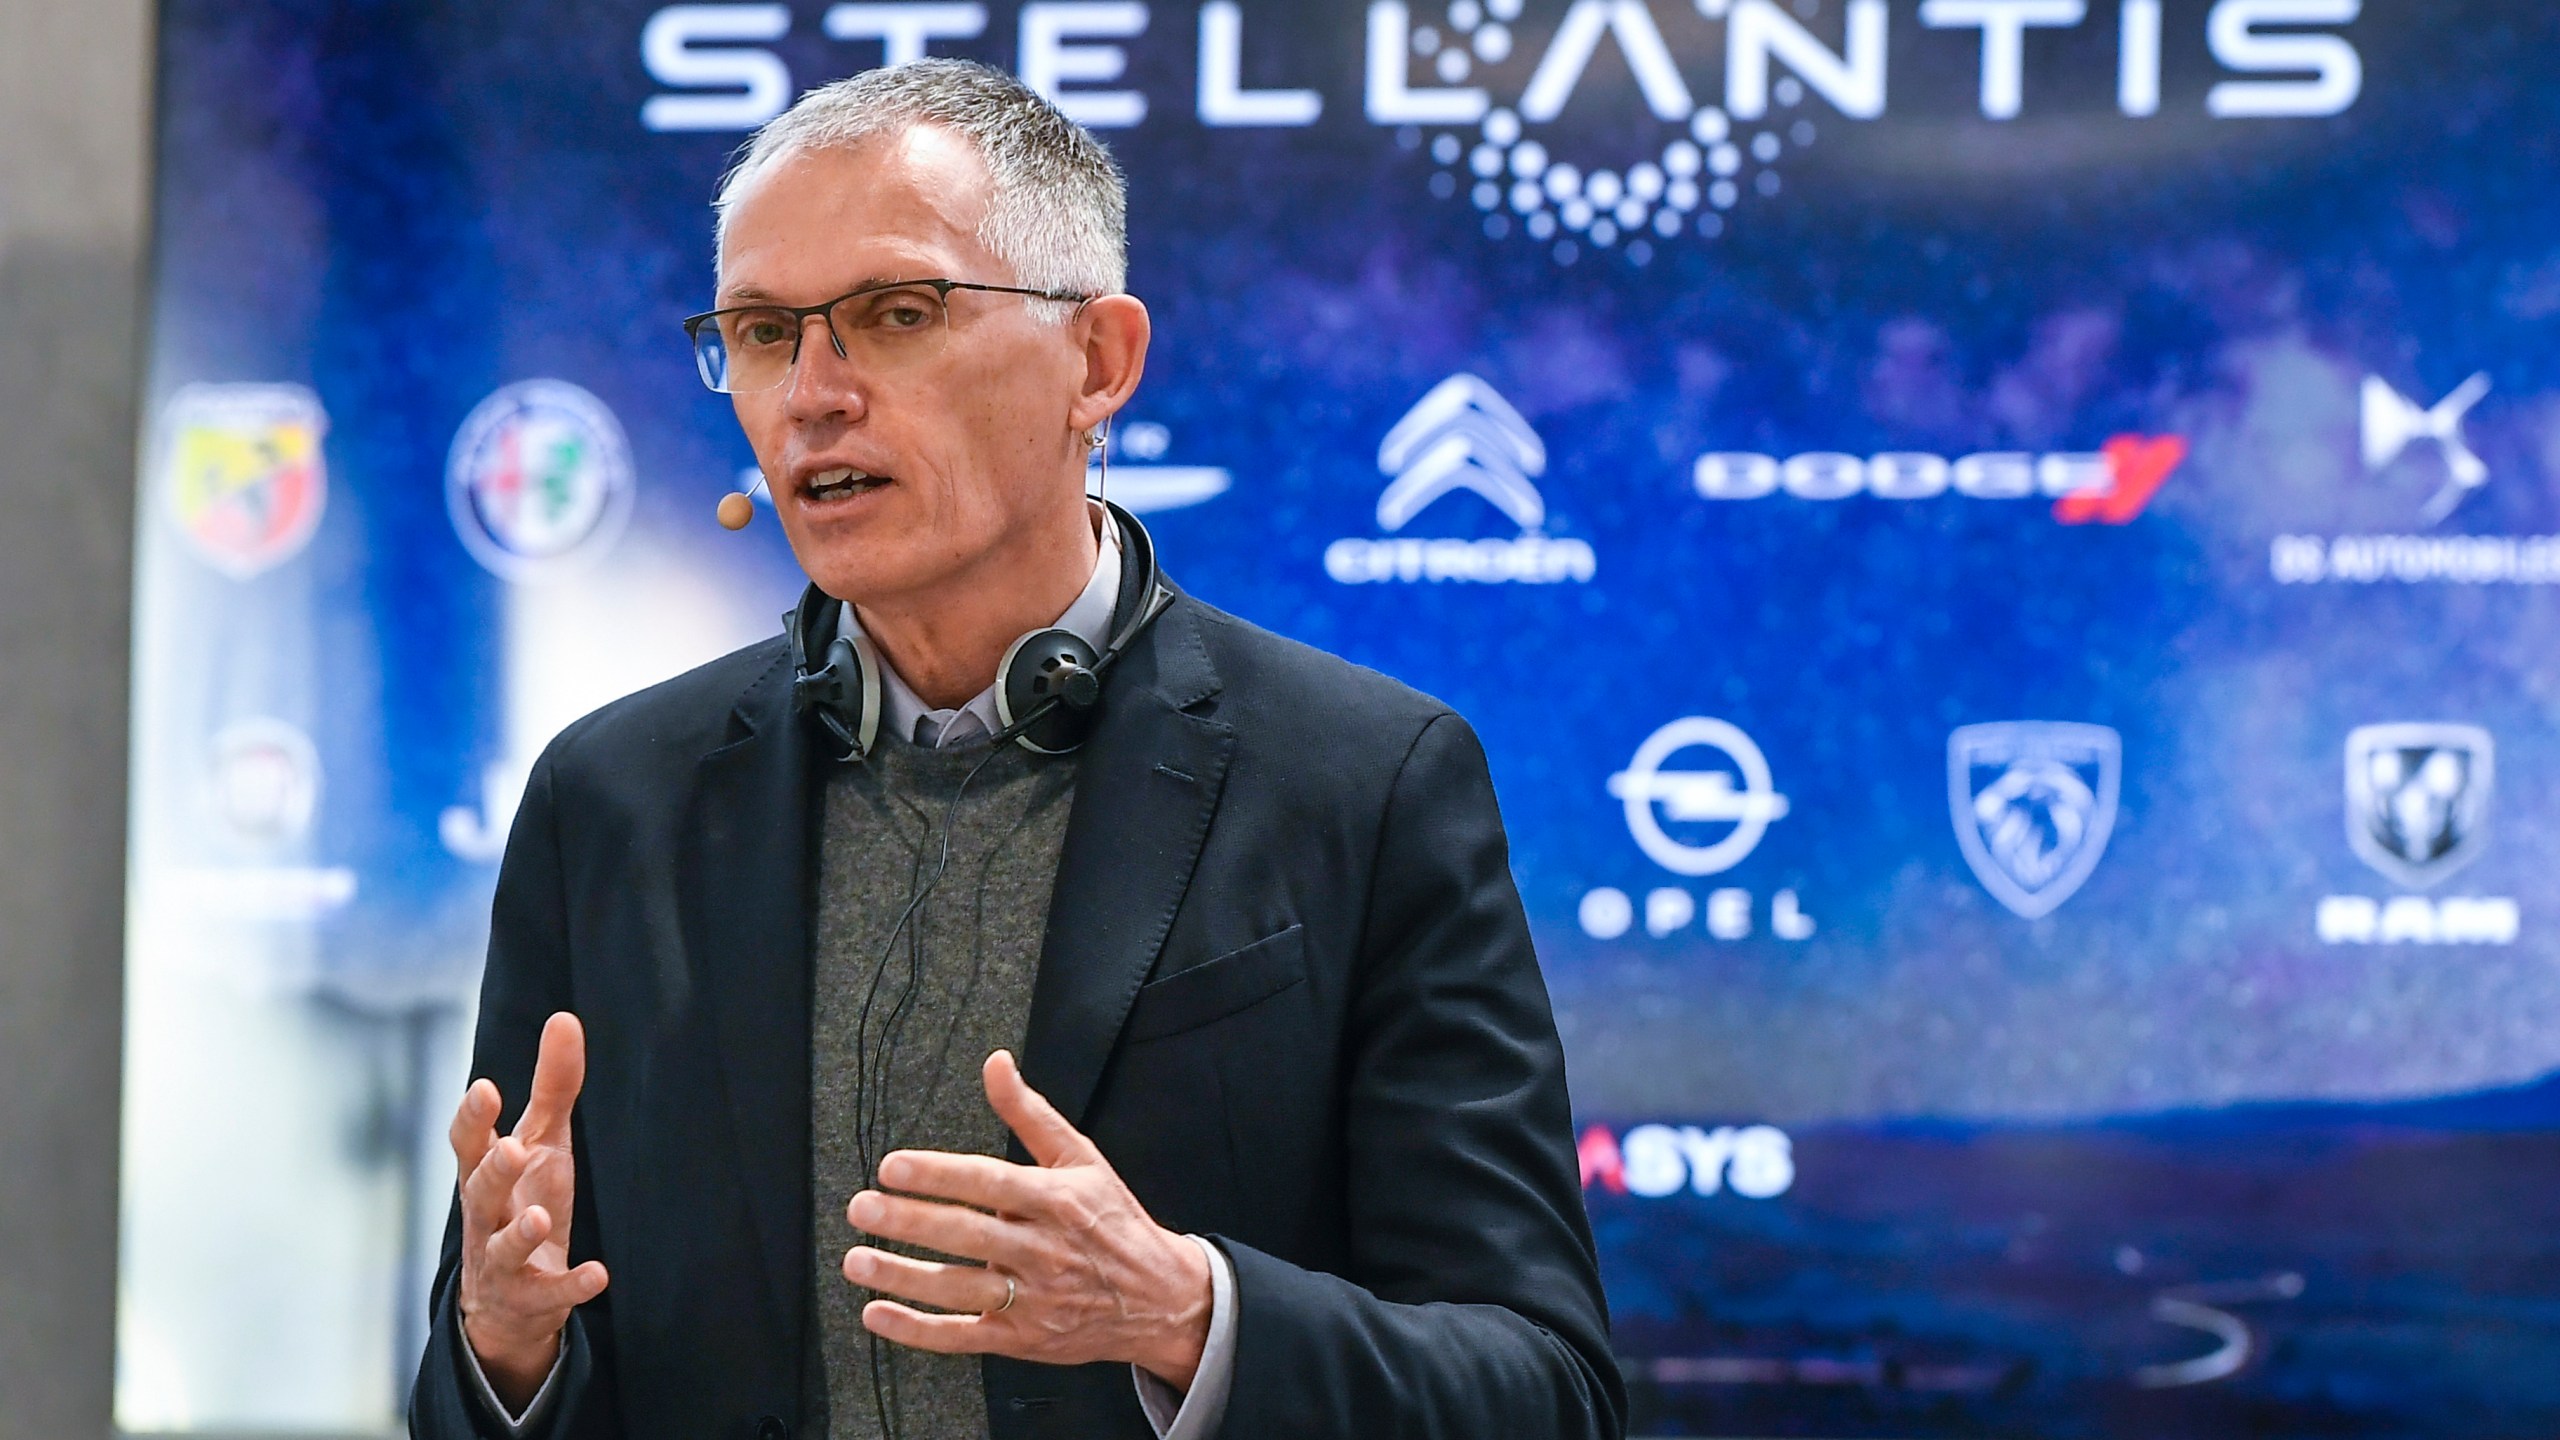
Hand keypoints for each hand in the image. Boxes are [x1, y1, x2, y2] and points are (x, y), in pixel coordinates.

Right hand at [449, 1012, 610, 1409]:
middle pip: (479, 1193)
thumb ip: (552, 1086)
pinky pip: (550, 1294)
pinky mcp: (531, 1298)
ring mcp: (503, 1262)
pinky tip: (598, 1274)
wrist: (511, 1301)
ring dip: (520, 1233)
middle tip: (511, 1150)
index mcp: (485, 1174)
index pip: (467, 1145)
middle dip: (493, 1172)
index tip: (486, 1089)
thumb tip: (564, 1017)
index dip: (473, 1119)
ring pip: (502, 1249)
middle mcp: (485, 1217)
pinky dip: (572, 1286)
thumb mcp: (542, 1142)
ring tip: (539, 1218)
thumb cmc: (523, 1200)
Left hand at [843, 1050, 1212, 1389]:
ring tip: (857, 1260)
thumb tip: (996, 1064)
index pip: (990, 1182)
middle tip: (862, 1207)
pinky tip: (878, 1315)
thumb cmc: (1113, 1224)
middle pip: (969, 1235)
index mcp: (1057, 1200)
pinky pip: (961, 1337)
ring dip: (903, 1276)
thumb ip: (1030, 1113)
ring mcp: (1032, 1299)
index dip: (939, 1175)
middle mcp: (1043, 1250)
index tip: (893, 1166)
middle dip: (910, 1221)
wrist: (1160, 1299)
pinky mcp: (1021, 1339)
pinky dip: (917, 1330)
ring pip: (959, 1289)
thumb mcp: (1082, 1159)